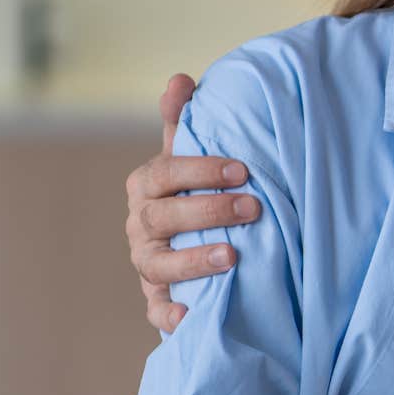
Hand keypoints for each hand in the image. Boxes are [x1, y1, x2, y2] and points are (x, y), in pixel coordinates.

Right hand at [124, 73, 256, 332]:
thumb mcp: (188, 157)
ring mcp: (146, 264)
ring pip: (159, 265)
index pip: (165, 173)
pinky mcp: (156, 300)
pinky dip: (171, 315)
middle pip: (163, 217)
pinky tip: (193, 316)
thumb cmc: (193, 191)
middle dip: (208, 211)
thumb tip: (179, 78)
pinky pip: (157, 311)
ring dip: (193, 261)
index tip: (244, 170)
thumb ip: (182, 121)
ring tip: (231, 256)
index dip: (201, 171)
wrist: (190, 245)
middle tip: (254, 207)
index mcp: (146, 186)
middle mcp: (140, 225)